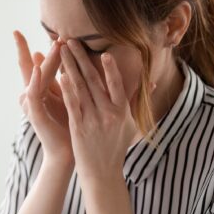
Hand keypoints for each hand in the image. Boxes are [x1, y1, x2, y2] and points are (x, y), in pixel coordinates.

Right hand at [14, 30, 73, 166]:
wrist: (67, 153)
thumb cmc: (69, 126)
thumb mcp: (68, 98)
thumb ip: (66, 80)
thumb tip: (74, 61)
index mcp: (39, 90)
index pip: (32, 64)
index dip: (25, 48)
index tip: (21, 31)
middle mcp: (31, 95)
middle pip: (31, 67)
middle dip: (34, 50)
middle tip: (38, 33)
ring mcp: (31, 104)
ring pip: (35, 77)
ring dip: (45, 60)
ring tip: (54, 44)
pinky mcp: (34, 114)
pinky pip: (33, 95)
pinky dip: (35, 81)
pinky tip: (38, 69)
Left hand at [58, 39, 155, 181]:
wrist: (102, 173)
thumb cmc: (116, 148)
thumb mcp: (131, 125)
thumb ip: (135, 102)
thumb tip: (152, 83)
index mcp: (122, 112)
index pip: (117, 85)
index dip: (111, 69)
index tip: (104, 52)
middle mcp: (108, 114)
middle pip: (94, 81)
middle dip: (82, 59)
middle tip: (71, 40)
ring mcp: (93, 121)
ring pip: (81, 89)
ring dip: (70, 67)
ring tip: (62, 51)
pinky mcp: (79, 128)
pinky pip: (73, 105)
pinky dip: (67, 90)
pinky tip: (61, 76)